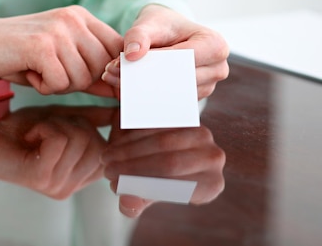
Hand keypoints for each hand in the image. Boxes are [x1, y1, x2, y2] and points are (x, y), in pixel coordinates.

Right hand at [0, 6, 122, 95]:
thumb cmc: (17, 55)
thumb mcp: (59, 59)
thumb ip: (91, 71)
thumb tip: (119, 90)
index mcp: (82, 17)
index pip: (118, 48)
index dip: (111, 72)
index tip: (96, 84)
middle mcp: (73, 18)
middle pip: (103, 67)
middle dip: (81, 82)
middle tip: (53, 75)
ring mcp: (58, 30)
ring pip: (82, 78)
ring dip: (60, 85)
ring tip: (38, 71)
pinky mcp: (41, 45)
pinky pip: (60, 82)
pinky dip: (44, 87)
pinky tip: (28, 72)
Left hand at [0, 106, 115, 198]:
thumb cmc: (20, 128)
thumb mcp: (66, 119)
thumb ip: (94, 118)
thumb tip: (122, 108)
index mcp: (80, 176)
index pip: (111, 150)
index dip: (97, 128)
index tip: (72, 121)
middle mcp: (71, 186)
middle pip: (99, 144)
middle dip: (75, 124)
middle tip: (48, 128)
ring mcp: (57, 185)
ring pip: (81, 140)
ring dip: (57, 125)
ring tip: (38, 132)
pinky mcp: (40, 177)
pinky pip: (61, 141)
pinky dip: (45, 127)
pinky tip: (30, 136)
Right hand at [101, 111, 225, 217]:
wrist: (177, 158)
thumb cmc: (164, 183)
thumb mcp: (155, 196)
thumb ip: (140, 200)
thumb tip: (127, 203)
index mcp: (211, 184)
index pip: (174, 185)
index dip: (141, 186)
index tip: (112, 185)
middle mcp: (214, 158)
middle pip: (169, 162)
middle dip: (133, 166)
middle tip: (107, 169)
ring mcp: (204, 135)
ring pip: (163, 140)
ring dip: (131, 148)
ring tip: (107, 157)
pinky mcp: (191, 118)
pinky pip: (160, 124)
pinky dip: (136, 133)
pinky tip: (117, 142)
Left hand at [102, 4, 228, 98]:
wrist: (170, 33)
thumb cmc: (164, 25)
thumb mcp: (149, 22)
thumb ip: (138, 35)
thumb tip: (132, 55)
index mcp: (215, 45)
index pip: (184, 59)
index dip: (156, 61)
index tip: (126, 60)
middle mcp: (218, 69)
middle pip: (179, 80)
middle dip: (145, 77)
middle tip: (112, 72)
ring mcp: (208, 87)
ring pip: (173, 94)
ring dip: (143, 89)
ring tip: (116, 78)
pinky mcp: (193, 99)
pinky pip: (169, 102)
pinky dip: (147, 95)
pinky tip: (126, 87)